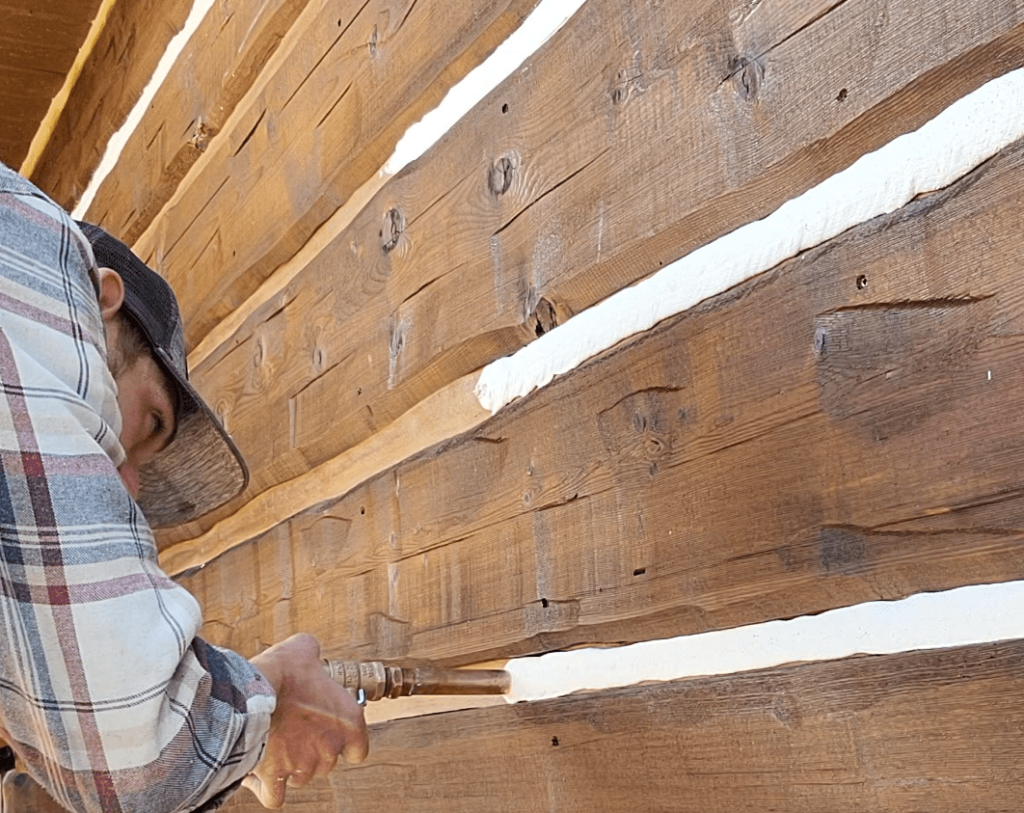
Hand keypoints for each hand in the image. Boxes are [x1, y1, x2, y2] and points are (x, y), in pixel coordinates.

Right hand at [244, 634, 368, 807]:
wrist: (252, 695)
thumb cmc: (283, 672)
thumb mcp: (304, 649)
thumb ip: (313, 652)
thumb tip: (308, 649)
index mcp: (349, 721)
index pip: (358, 748)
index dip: (344, 742)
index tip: (329, 731)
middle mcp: (331, 748)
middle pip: (327, 761)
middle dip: (311, 749)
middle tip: (292, 730)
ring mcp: (304, 766)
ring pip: (301, 776)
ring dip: (288, 765)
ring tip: (270, 744)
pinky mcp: (276, 779)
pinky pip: (275, 796)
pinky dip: (269, 789)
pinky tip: (259, 774)